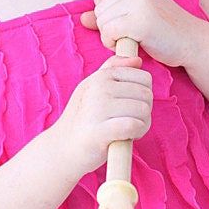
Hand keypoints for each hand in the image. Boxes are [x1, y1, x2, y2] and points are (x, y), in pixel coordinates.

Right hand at [54, 55, 152, 176]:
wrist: (61, 148)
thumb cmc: (82, 119)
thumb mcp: (92, 88)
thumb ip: (112, 70)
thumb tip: (137, 59)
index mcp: (100, 77)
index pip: (144, 78)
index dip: (143, 96)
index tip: (129, 107)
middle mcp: (99, 89)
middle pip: (146, 95)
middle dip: (144, 111)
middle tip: (128, 122)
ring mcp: (98, 109)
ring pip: (143, 111)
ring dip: (141, 125)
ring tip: (125, 131)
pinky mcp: (100, 131)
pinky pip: (134, 125)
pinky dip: (136, 133)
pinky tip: (126, 138)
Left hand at [81, 0, 202, 67]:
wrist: (193, 42)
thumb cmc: (164, 30)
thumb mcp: (136, 15)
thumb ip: (109, 15)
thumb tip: (82, 18)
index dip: (102, 5)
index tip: (120, 16)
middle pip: (98, 7)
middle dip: (107, 25)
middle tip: (127, 34)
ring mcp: (139, 3)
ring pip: (102, 21)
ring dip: (109, 37)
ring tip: (130, 39)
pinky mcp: (140, 22)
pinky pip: (108, 33)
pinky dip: (113, 44)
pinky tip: (129, 45)